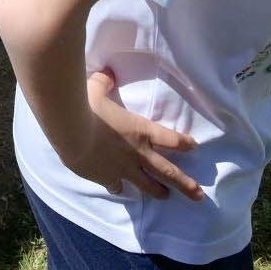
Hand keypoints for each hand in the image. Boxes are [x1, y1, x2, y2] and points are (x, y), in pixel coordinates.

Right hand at [53, 69, 206, 201]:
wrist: (72, 131)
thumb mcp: (96, 87)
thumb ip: (105, 81)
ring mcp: (123, 169)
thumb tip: (108, 72)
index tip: (194, 146)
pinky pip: (117, 186)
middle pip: (168, 172)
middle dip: (185, 184)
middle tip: (198, 194)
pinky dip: (119, 187)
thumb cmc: (88, 107)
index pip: (171, 139)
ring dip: (159, 192)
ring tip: (166, 197)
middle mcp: (138, 153)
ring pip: (148, 185)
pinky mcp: (107, 177)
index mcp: (141, 130)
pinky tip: (119, 189)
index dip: (184, 143)